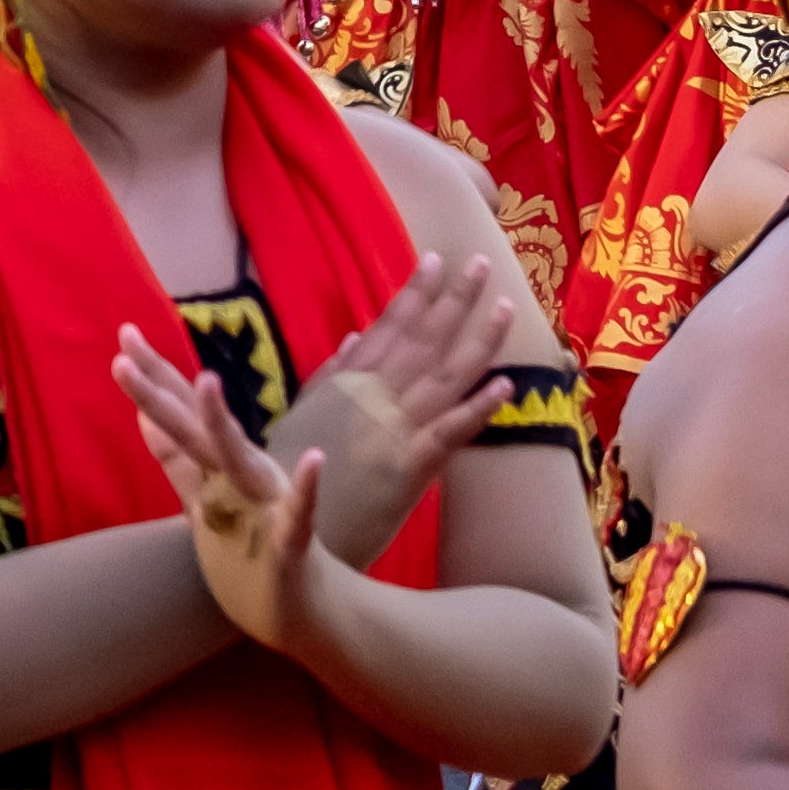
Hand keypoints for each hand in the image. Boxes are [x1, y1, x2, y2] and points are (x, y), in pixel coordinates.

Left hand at [115, 324, 333, 661]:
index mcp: (218, 465)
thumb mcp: (205, 500)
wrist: (304, 612)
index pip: (181, 412)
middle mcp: (242, 473)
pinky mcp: (293, 543)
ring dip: (222, 422)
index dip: (154, 375)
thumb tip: (144, 413)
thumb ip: (176, 458)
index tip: (123, 333)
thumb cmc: (250, 550)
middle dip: (160, 388)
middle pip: (194, 425)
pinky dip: (308, 490)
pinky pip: (301, 515)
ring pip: (239, 458)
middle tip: (123, 347)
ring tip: (208, 380)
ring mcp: (268, 504)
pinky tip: (315, 461)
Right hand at [252, 251, 520, 562]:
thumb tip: (354, 336)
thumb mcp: (299, 415)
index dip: (414, 292)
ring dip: (479, 341)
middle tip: (482, 263)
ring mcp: (392, 429)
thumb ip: (328, 376)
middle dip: (455, 299)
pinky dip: (478, 407)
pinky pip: (451, 431)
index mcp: (344, 382)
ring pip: (444, 376)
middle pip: (423, 340)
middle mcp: (371, 396)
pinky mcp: (409, 467)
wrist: (281, 531)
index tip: (435, 258)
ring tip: (507, 308)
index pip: (387, 326)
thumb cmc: (284, 475)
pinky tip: (506, 385)